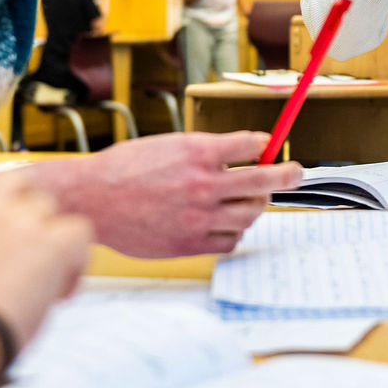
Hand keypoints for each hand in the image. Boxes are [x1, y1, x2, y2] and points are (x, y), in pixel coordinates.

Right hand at [0, 158, 91, 387]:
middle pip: (12, 182)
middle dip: (19, 205)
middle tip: (22, 239)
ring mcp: (16, 219)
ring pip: (46, 205)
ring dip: (46, 232)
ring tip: (43, 272)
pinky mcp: (50, 242)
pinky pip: (78, 229)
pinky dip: (75, 256)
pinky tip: (63, 286)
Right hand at [37, 130, 298, 256]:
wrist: (91, 200)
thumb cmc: (124, 169)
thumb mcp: (168, 145)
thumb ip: (205, 152)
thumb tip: (241, 155)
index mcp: (199, 152)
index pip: (253, 145)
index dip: (266, 145)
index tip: (270, 147)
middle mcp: (204, 184)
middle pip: (265, 181)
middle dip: (288, 175)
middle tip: (296, 173)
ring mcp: (199, 216)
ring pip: (250, 214)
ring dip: (255, 206)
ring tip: (249, 201)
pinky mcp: (190, 243)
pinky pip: (230, 241)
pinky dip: (234, 232)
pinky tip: (225, 224)